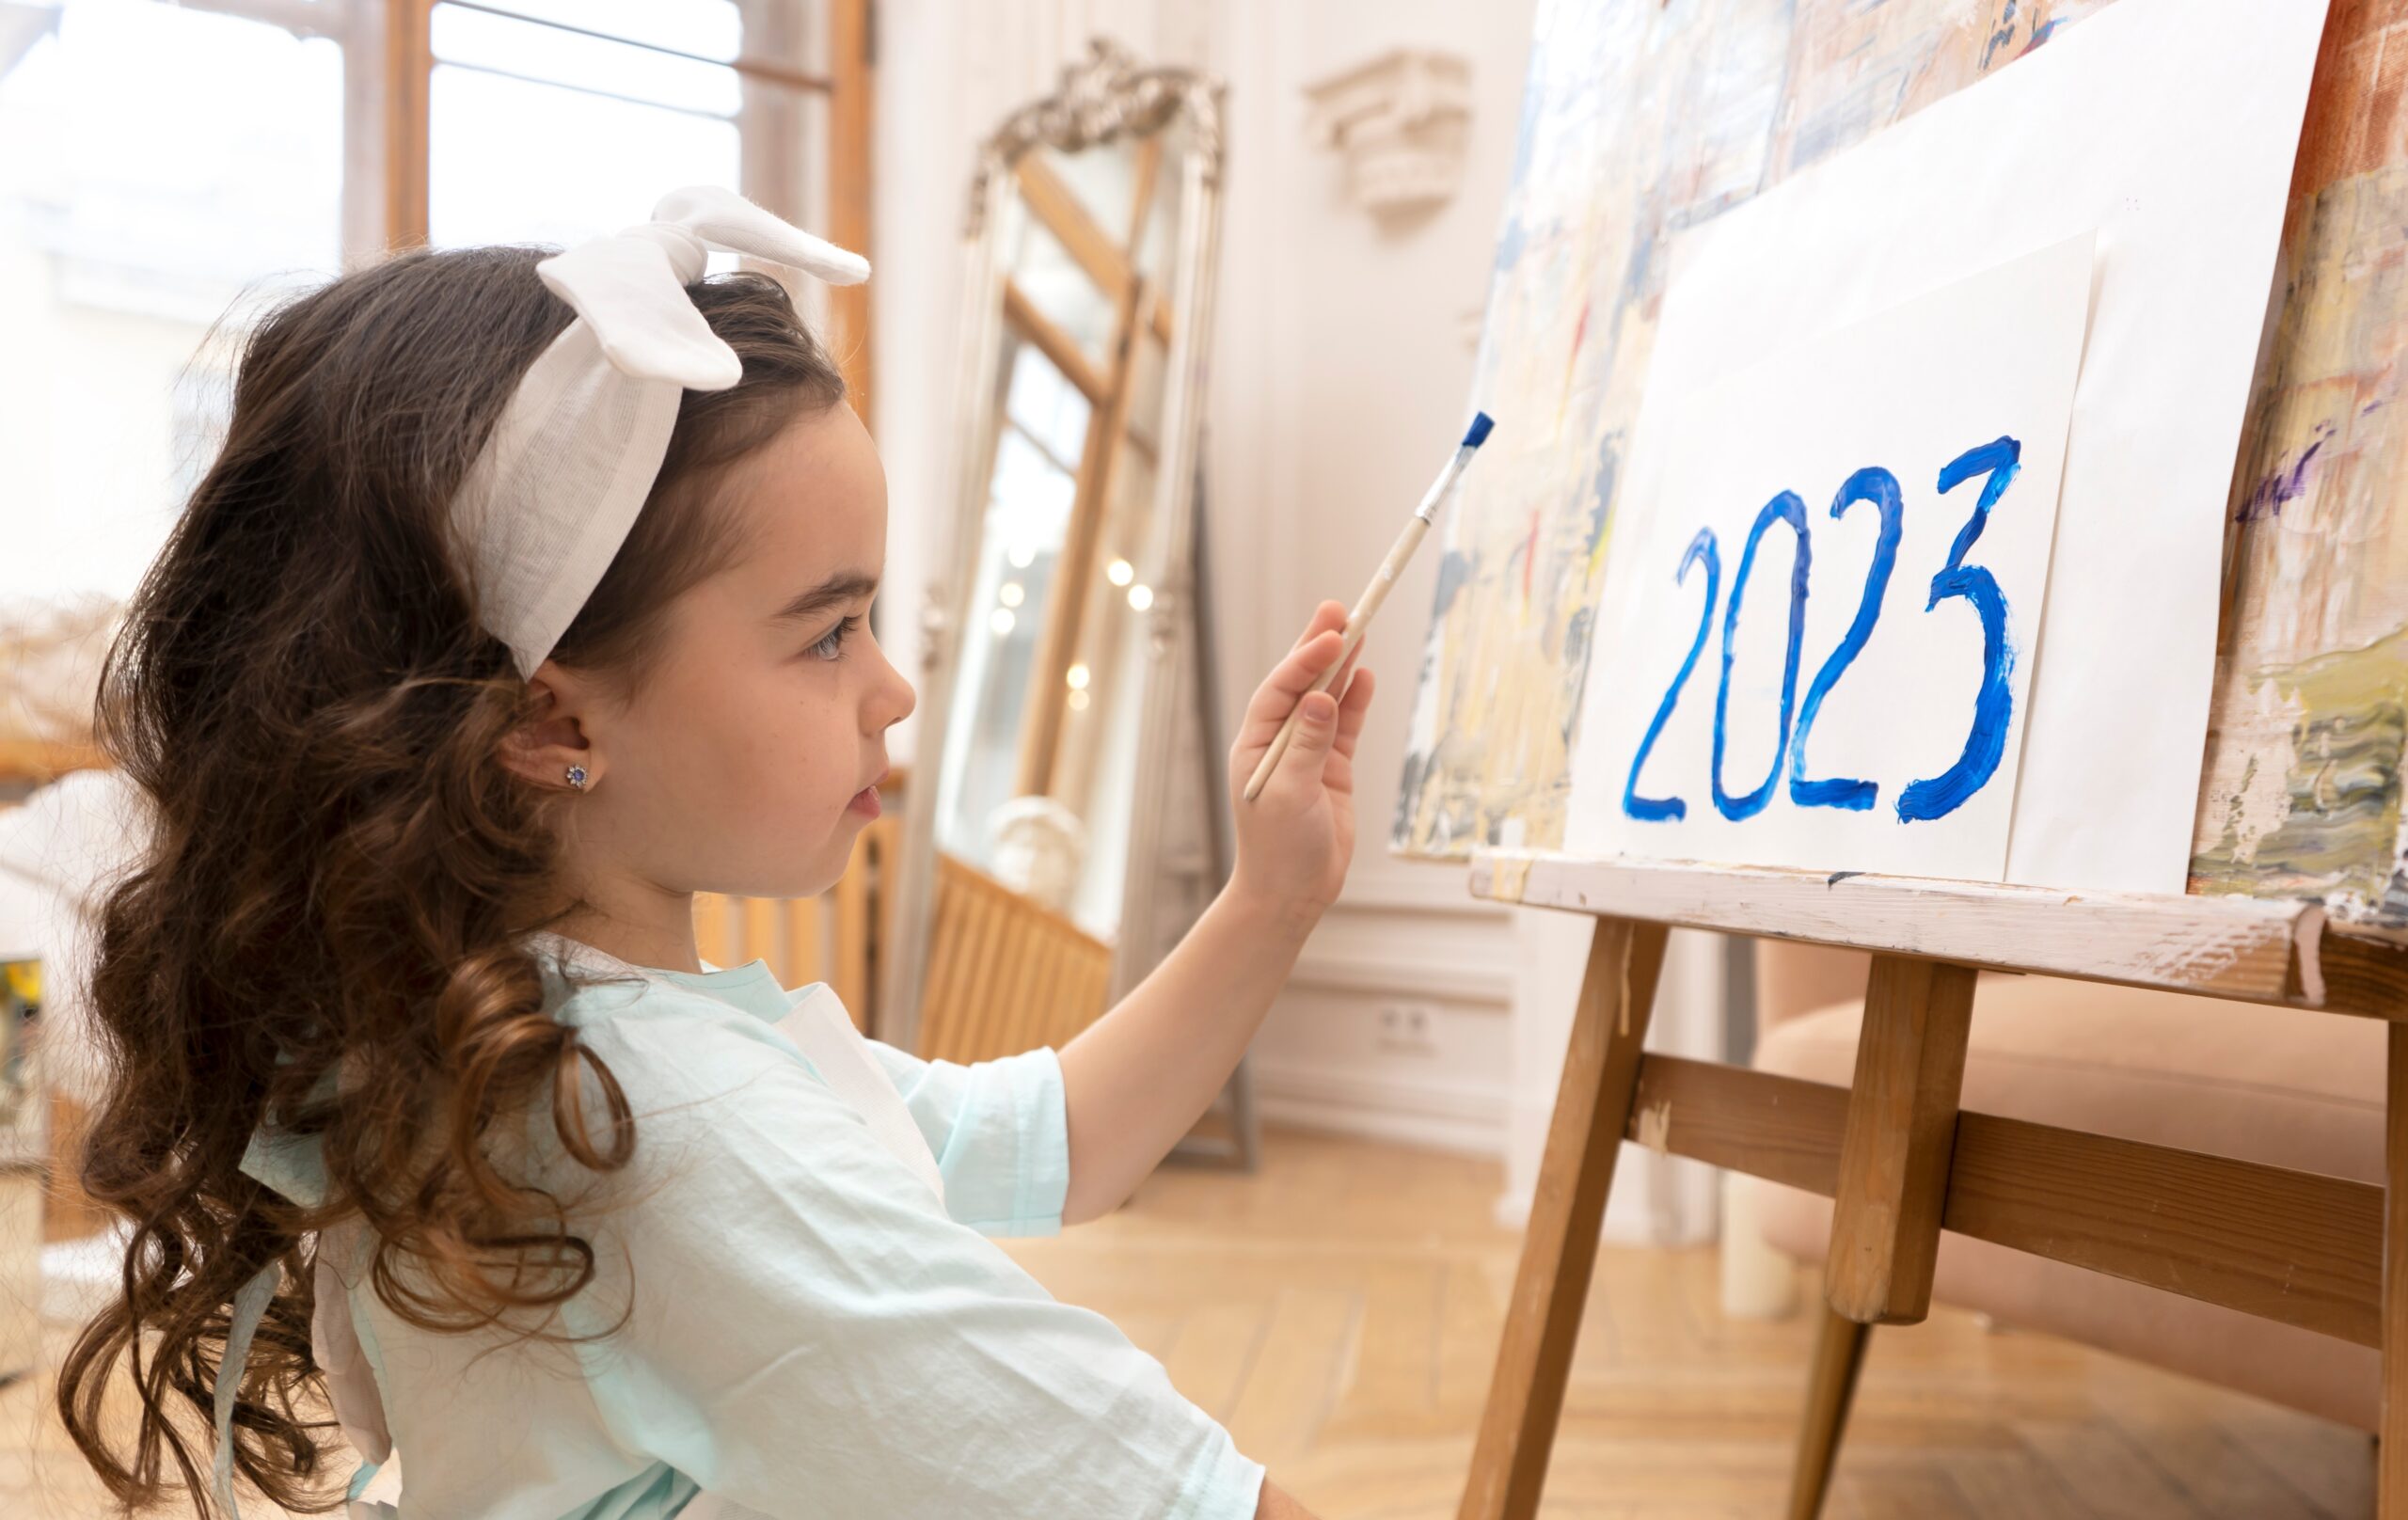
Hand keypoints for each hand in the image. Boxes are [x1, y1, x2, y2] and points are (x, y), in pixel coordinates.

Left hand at [1227, 600, 1374, 919]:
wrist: (1292, 893)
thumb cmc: (1279, 848)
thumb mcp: (1291, 795)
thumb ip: (1308, 746)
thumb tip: (1319, 699)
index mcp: (1256, 744)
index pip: (1281, 690)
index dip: (1305, 659)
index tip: (1331, 633)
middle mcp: (1279, 741)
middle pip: (1302, 683)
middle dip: (1319, 646)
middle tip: (1341, 607)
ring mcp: (1307, 753)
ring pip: (1326, 698)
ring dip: (1342, 666)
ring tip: (1359, 627)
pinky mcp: (1331, 769)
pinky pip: (1345, 725)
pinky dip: (1356, 700)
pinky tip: (1365, 674)